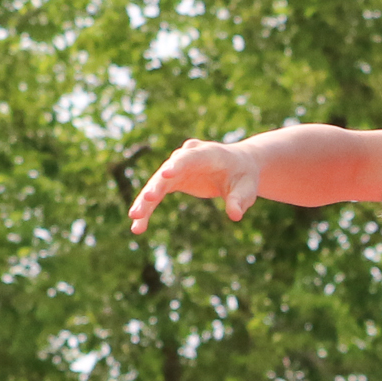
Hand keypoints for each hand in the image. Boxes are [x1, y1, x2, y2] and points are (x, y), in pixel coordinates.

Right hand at [128, 138, 261, 234]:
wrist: (237, 167)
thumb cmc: (243, 177)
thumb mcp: (247, 189)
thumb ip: (240, 200)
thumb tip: (235, 215)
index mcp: (208, 153)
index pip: (190, 158)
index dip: (177, 165)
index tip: (166, 174)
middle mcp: (188, 156)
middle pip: (167, 171)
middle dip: (156, 185)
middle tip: (147, 200)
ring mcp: (177, 166)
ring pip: (157, 183)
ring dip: (145, 201)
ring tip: (135, 218)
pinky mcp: (172, 179)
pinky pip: (156, 194)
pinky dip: (148, 208)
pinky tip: (138, 226)